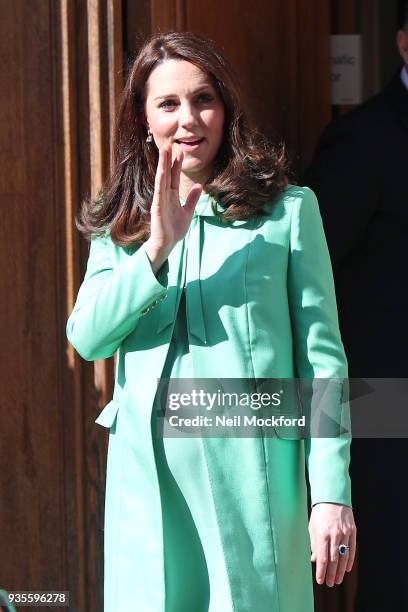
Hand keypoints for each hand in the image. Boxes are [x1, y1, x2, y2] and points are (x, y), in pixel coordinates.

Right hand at [144, 146, 202, 272]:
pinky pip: (159, 192)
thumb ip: (191, 199)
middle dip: (168, 160)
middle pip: (166, 174)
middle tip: (169, 145)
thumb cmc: (174, 229)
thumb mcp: (187, 212)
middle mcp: (164, 196)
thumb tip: (199, 186)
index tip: (179, 153)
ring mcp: (160, 200)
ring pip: (161, 179)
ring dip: (162, 165)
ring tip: (163, 152)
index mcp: (171, 196)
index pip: (173, 177)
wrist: (167, 243)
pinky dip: (160, 181)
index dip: (176, 165)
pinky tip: (161, 172)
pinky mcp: (157, 207)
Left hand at [309, 503, 356, 586]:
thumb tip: (314, 559)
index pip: (322, 558)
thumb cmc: (320, 513)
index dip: (321, 571)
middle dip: (330, 574)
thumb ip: (314, 544)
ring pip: (343, 557)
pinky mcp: (352, 531)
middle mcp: (334, 535)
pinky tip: (346, 568)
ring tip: (337, 580)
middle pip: (333, 560)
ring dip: (340, 571)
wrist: (333, 497)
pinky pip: (352, 549)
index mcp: (322, 534)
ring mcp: (345, 533)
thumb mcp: (312, 526)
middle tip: (329, 583)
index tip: (320, 580)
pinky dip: (349, 560)